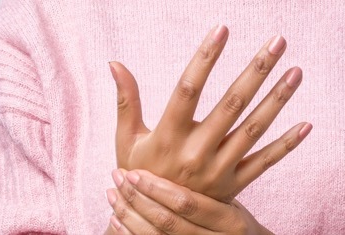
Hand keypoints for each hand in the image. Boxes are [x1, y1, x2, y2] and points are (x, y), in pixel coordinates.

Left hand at [106, 168, 271, 234]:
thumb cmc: (229, 213)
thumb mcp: (233, 192)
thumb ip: (218, 165)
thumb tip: (195, 122)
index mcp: (226, 219)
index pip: (186, 202)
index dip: (156, 189)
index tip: (133, 172)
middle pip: (166, 221)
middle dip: (137, 200)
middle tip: (118, 176)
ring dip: (128, 215)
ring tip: (111, 193)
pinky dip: (129, 232)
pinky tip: (115, 218)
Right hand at [109, 25, 310, 200]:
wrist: (154, 226)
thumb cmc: (139, 173)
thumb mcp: (127, 139)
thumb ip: (126, 100)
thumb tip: (115, 62)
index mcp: (168, 135)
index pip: (188, 89)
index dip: (205, 58)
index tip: (222, 28)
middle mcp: (195, 151)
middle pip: (231, 104)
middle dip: (257, 70)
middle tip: (278, 40)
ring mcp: (218, 169)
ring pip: (253, 129)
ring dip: (277, 99)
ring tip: (297, 71)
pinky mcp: (234, 185)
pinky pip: (265, 162)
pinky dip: (287, 145)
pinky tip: (307, 124)